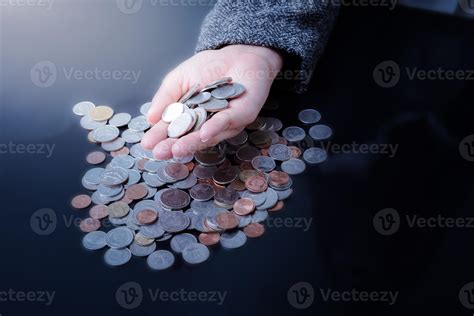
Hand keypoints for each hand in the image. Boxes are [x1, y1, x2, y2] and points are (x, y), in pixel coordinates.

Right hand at [141, 44, 282, 159]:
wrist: (239, 53)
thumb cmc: (209, 66)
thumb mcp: (179, 79)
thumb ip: (165, 97)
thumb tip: (150, 118)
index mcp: (190, 116)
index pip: (173, 129)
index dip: (160, 137)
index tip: (147, 144)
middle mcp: (206, 124)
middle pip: (189, 137)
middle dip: (173, 146)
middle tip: (159, 153)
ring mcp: (224, 123)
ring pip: (207, 135)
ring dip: (191, 143)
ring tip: (175, 149)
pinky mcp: (241, 115)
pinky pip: (226, 122)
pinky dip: (214, 128)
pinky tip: (202, 134)